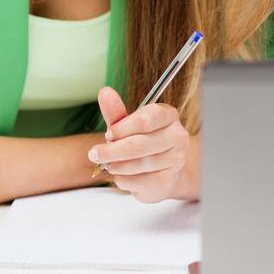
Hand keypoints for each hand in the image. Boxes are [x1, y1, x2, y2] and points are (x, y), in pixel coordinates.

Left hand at [89, 86, 200, 203]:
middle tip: (95, 154)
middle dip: (112, 151)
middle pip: (140, 144)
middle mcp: (178, 136)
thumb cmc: (139, 142)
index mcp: (167, 115)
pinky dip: (125, 180)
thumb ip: (115, 111)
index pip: (145, 119)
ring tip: (108, 164)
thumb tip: (105, 92)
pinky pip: (143, 182)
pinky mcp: (170, 180)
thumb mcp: (125, 125)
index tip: (108, 134)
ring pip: (140, 164)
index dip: (122, 129)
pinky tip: (119, 176)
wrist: (156, 170)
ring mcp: (177, 159)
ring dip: (117, 166)